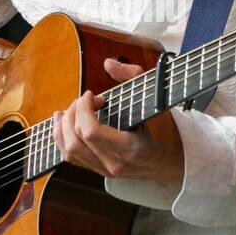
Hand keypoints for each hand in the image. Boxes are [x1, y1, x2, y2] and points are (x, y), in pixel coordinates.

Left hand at [51, 57, 184, 183]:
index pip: (91, 131)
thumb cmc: (165, 128)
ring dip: (63, 126)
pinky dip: (62, 139)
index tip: (92, 95)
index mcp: (131, 148)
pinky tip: (62, 123)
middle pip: (77, 138)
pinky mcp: (99, 171)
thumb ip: (133, 76)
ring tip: (67, 109)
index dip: (84, 109)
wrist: (173, 160)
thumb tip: (108, 63)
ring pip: (69, 150)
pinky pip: (71, 158)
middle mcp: (116, 163)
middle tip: (86, 100)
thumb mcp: (155, 99)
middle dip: (75, 112)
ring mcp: (106, 170)